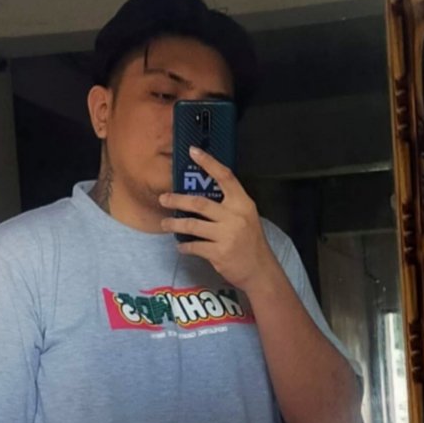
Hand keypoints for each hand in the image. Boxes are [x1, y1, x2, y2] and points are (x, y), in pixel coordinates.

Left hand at [159, 147, 275, 290]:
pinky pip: (195, 246)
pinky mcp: (219, 253)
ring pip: (192, 225)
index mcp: (243, 203)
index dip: (208, 163)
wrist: (260, 270)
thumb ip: (229, 205)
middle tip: (163, 199)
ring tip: (165, 224)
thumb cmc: (251, 242)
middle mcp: (235, 217)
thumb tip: (200, 197)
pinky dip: (184, 246)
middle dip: (177, 200)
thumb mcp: (246, 217)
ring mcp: (227, 235)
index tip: (192, 151)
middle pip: (200, 203)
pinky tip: (181, 246)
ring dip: (175, 225)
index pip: (225, 177)